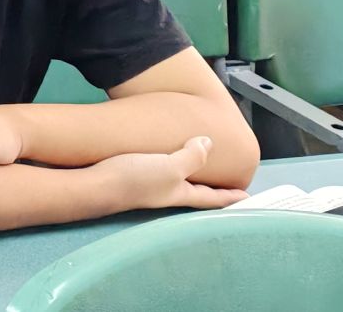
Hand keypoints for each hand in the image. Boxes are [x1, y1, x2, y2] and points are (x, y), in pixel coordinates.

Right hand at [96, 137, 247, 211]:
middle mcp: (168, 192)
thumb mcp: (169, 166)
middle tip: (226, 183)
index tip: (246, 198)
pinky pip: (160, 170)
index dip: (229, 196)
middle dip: (212, 188)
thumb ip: (191, 156)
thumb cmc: (136, 179)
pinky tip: (161, 157)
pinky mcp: (134, 176)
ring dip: (191, 176)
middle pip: (197, 191)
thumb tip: (208, 143)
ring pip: (178, 181)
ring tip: (198, 166)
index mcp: (181, 193)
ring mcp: (151, 186)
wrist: (97, 185)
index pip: (212, 197)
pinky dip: (169, 165)